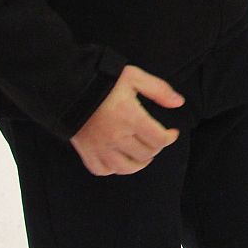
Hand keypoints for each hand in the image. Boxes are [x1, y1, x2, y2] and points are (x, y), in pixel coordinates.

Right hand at [69, 65, 183, 175]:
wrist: (69, 87)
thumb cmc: (104, 79)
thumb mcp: (135, 77)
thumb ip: (159, 90)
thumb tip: (179, 103)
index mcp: (130, 117)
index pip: (159, 140)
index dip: (170, 138)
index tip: (172, 133)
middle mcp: (116, 136)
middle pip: (146, 155)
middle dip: (156, 147)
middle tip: (156, 139)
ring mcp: (100, 147)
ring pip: (127, 168)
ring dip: (140, 162)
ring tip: (144, 153)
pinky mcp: (86, 152)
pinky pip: (103, 170)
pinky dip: (114, 168)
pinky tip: (120, 158)